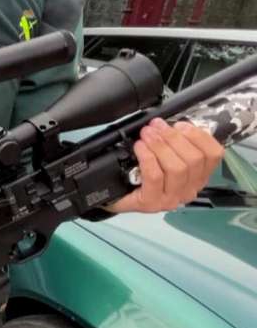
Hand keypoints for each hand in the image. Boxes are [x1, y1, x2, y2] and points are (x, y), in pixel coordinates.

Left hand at [107, 119, 223, 213]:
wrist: (115, 196)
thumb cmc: (141, 174)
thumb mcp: (163, 156)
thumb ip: (174, 143)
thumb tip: (172, 124)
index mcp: (198, 176)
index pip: (213, 154)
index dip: (198, 135)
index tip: (179, 124)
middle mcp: (189, 190)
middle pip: (194, 159)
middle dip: (173, 138)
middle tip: (155, 127)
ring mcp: (171, 199)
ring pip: (176, 168)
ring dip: (160, 146)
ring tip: (146, 135)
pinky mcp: (152, 203)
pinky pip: (155, 176)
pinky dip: (148, 157)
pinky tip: (140, 148)